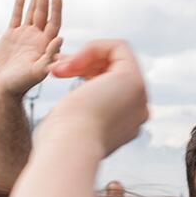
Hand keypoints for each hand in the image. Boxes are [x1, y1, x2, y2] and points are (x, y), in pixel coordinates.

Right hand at [0, 0, 63, 96]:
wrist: (2, 89)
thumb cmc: (21, 84)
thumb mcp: (38, 72)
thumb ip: (49, 57)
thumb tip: (60, 39)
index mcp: (46, 46)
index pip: (54, 22)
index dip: (56, 9)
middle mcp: (37, 38)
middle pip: (43, 13)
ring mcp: (25, 36)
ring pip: (31, 12)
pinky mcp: (11, 36)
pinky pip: (16, 16)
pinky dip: (19, 5)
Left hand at [43, 40, 147, 157]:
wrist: (69, 149)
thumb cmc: (61, 142)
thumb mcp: (73, 125)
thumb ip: (83, 112)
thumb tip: (82, 98)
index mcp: (127, 123)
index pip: (112, 85)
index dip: (85, 72)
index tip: (59, 74)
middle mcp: (139, 110)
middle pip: (115, 70)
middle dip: (83, 63)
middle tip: (55, 68)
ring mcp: (140, 96)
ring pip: (116, 58)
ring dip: (84, 57)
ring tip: (58, 69)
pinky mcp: (134, 80)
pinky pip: (118, 47)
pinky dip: (93, 48)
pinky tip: (71, 62)